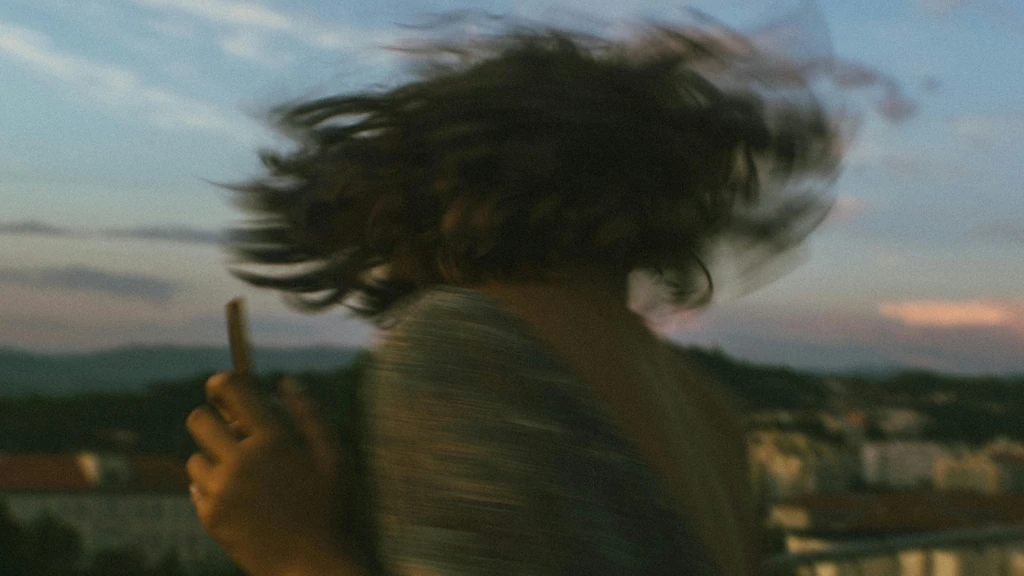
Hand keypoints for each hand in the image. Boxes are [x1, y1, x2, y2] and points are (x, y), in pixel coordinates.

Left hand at [186, 373, 350, 575]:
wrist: (313, 565)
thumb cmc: (331, 509)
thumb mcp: (334, 458)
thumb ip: (310, 416)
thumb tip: (287, 382)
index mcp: (273, 440)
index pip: (232, 391)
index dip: (223, 382)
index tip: (222, 385)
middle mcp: (241, 461)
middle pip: (198, 420)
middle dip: (209, 419)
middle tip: (227, 429)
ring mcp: (222, 491)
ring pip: (194, 457)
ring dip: (212, 458)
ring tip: (241, 472)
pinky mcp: (211, 517)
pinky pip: (196, 489)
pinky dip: (211, 487)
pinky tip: (238, 496)